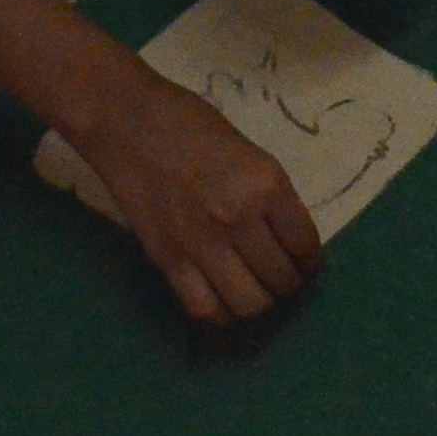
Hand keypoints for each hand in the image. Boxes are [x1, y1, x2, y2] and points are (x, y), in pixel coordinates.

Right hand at [66, 71, 326, 321]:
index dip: (310, 261)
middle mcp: (238, 218)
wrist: (126, 121)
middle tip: (282, 278)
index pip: (304, 244)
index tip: (305, 263)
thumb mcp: (249, 152)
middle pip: (280, 279)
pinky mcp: (168, 260)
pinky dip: (222, 314)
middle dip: (289, 285)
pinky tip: (225, 301)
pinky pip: (205, 309)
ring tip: (257, 291)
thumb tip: (289, 240)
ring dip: (260, 304)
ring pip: (248, 304)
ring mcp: (201, 243)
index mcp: (266, 184)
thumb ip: (270, 196)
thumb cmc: (190, 123)